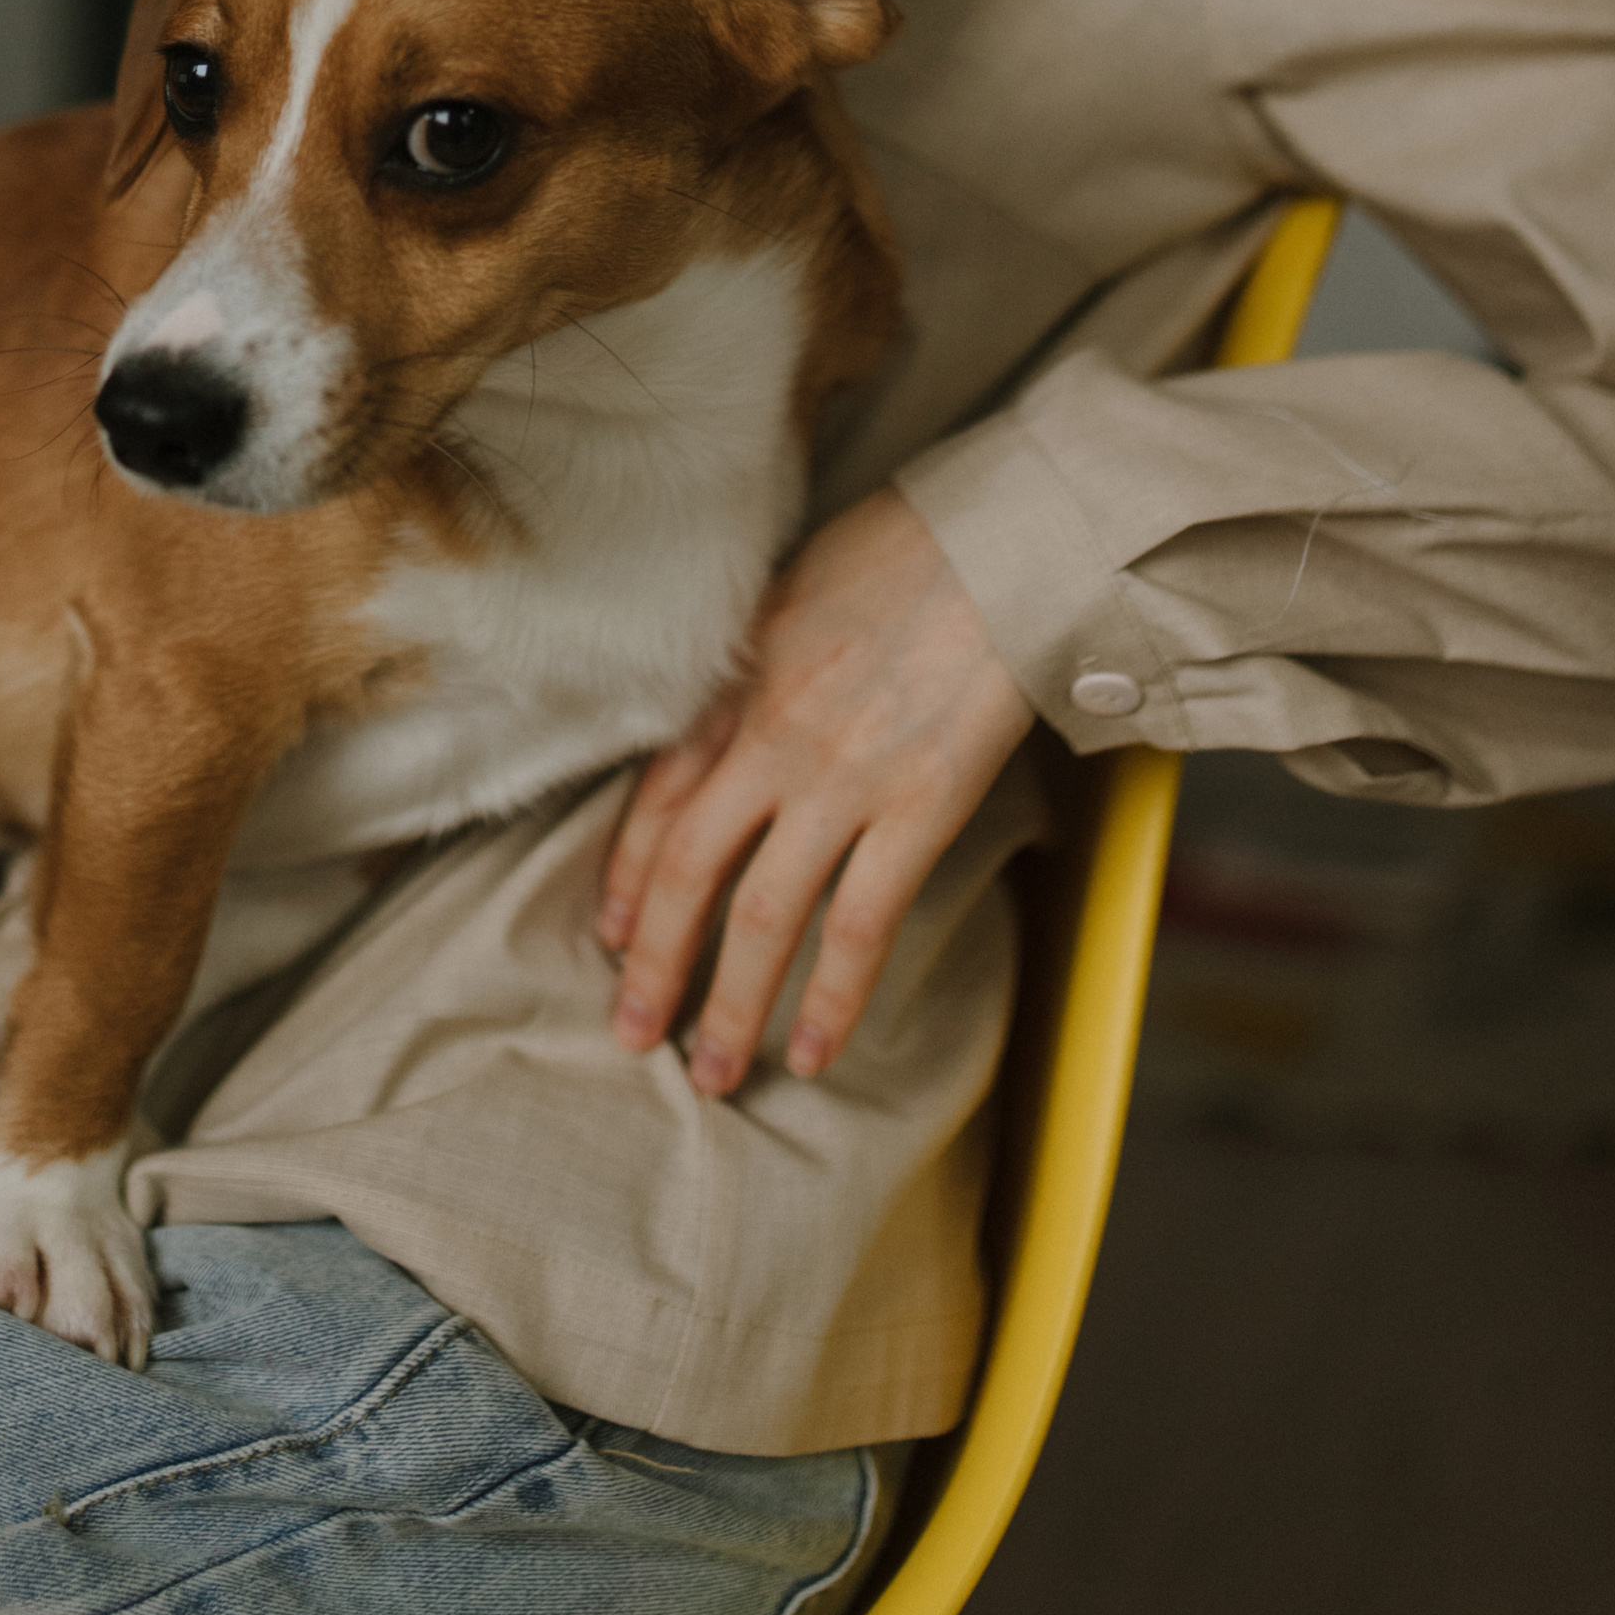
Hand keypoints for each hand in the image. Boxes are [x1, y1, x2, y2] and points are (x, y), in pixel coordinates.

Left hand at [599, 485, 1032, 1093]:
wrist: (1000, 540)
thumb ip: (754, 659)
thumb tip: (735, 699)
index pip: (655, 800)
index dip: (628, 878)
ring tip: (712, 1074)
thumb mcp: (792, 588)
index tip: (614, 934)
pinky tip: (818, 1050)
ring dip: (730, 1005)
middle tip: (631, 1034)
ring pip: (760, 916)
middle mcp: (769, 740)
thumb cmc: (905, 548)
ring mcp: (840, 780)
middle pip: (687, 872)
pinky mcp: (917, 809)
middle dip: (654, 964)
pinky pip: (860, 925)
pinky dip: (832, 997)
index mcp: (736, 683)